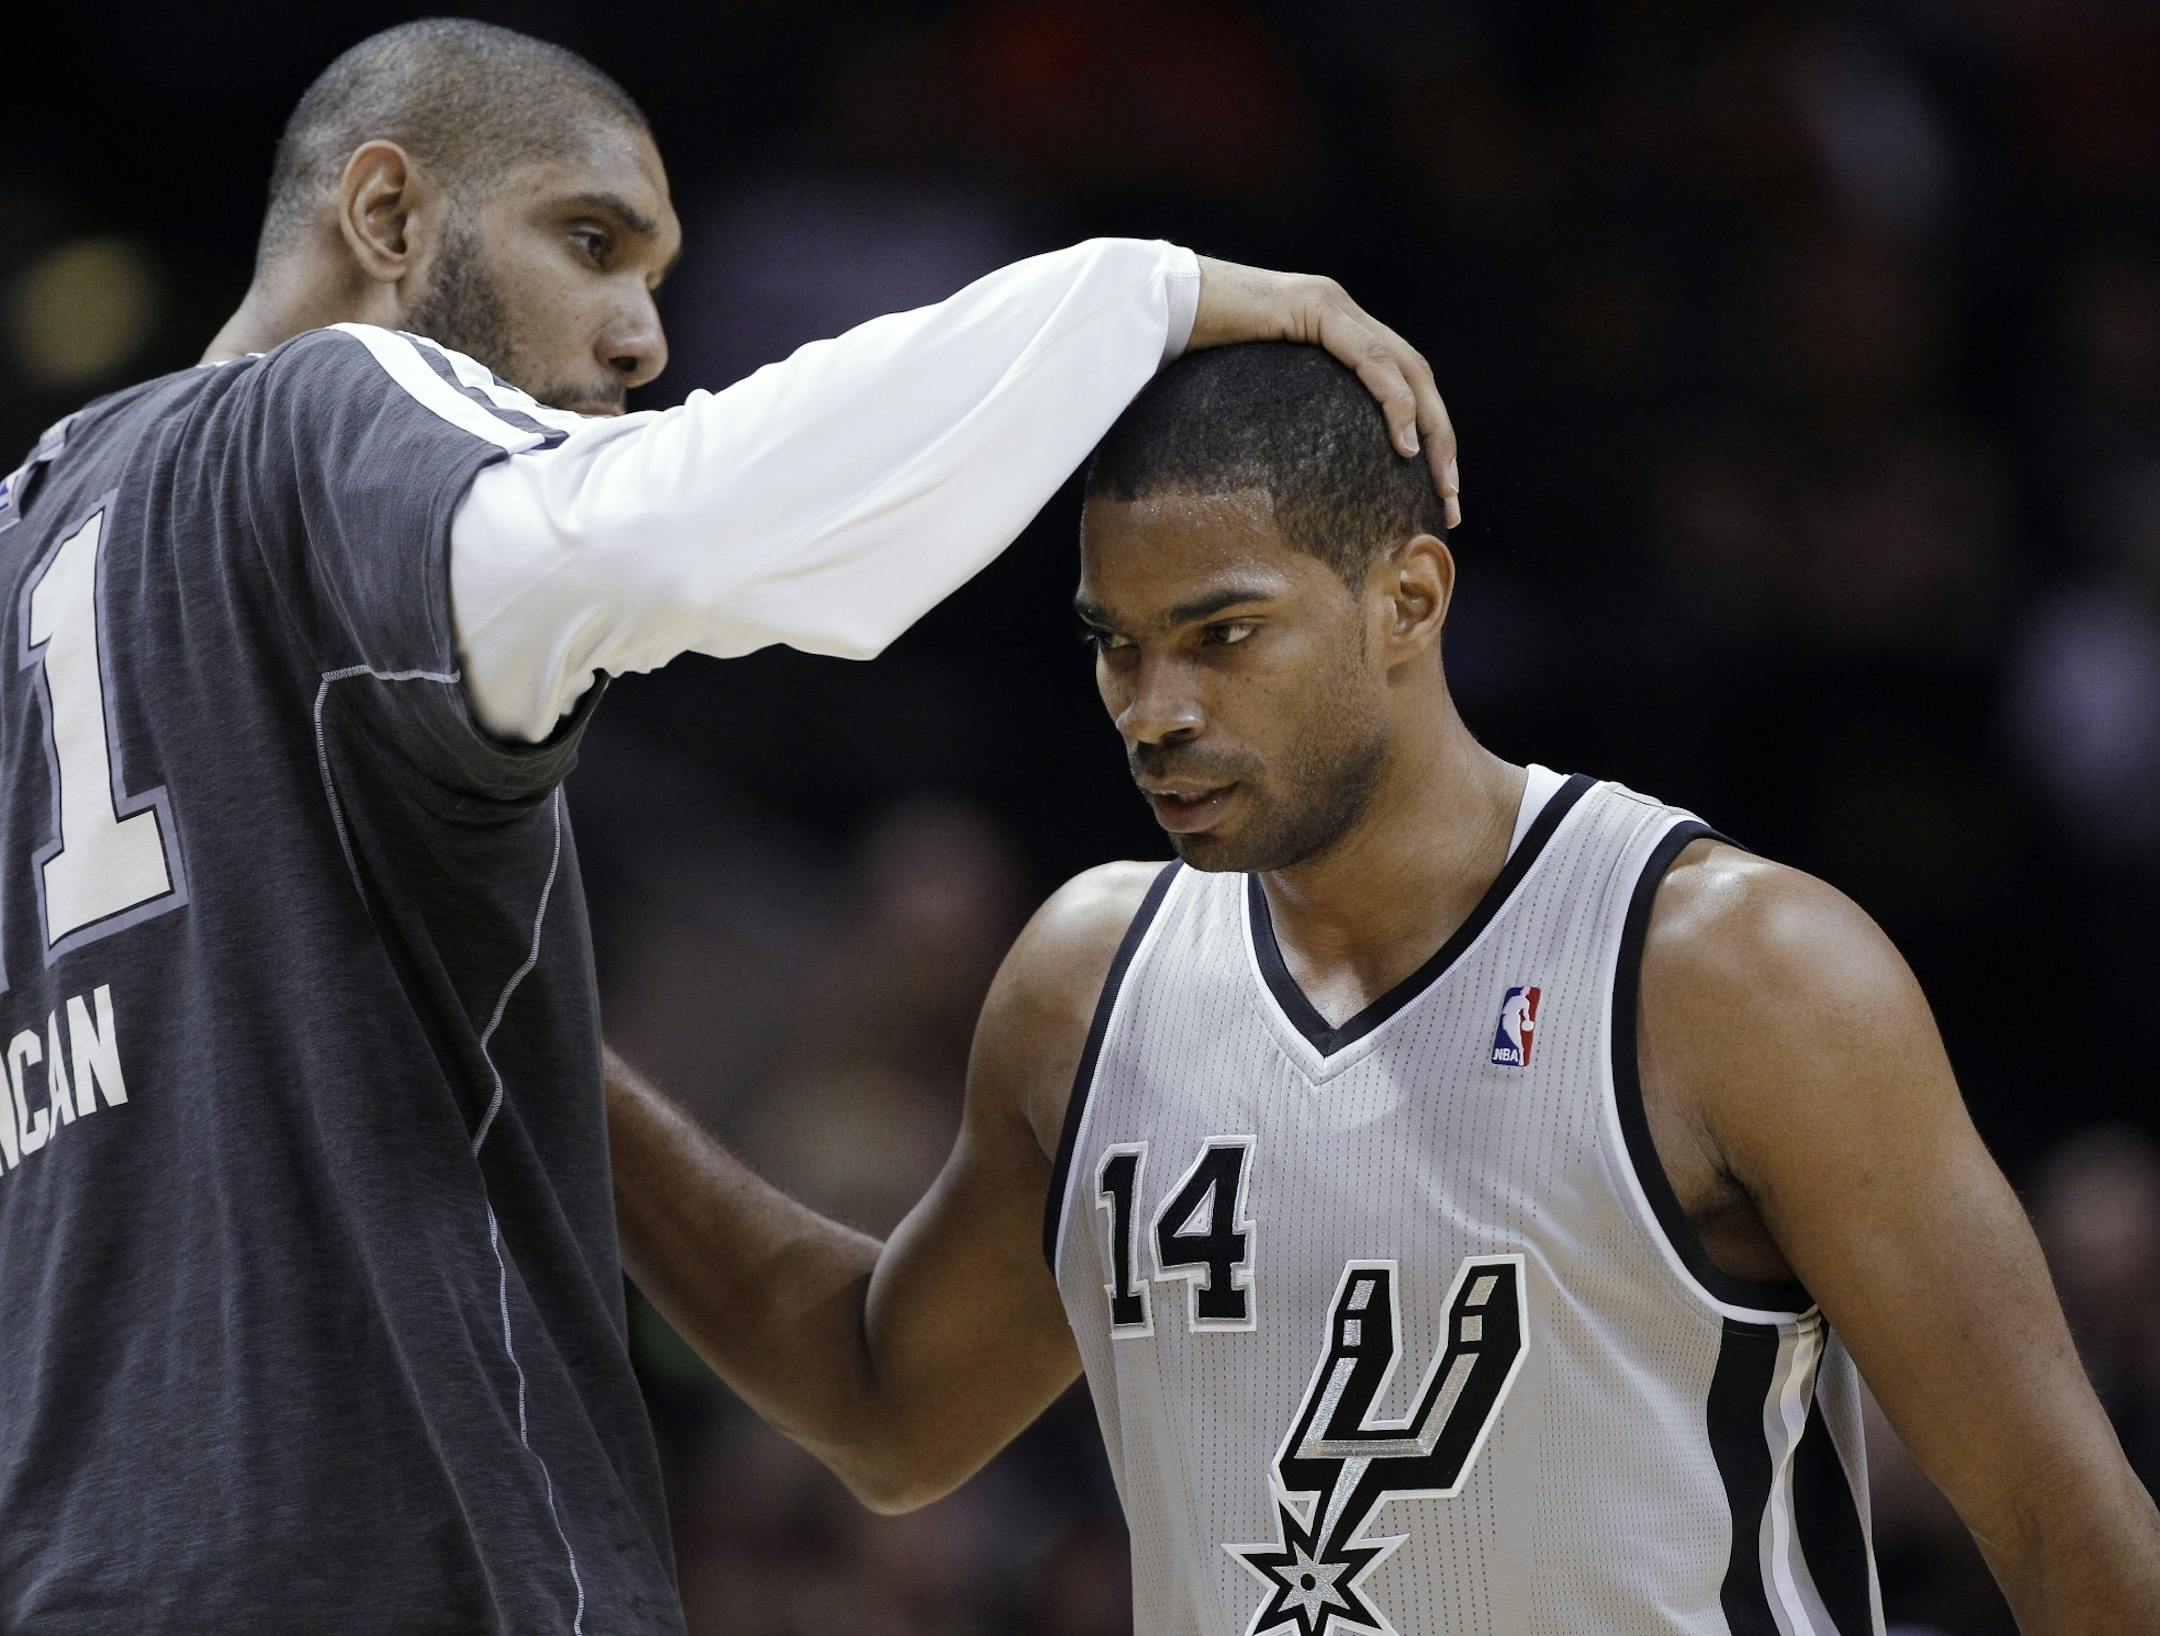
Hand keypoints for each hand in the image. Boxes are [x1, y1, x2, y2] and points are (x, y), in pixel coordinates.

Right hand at [1188, 257, 1460, 526]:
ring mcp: (1332, 305)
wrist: (1153, 303)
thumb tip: (1282, 482)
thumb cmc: (1184, 356)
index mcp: (1333, 331)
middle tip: (1450, 501)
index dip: (1424, 435)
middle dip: (1441, 442)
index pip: (1399, 383)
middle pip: (1417, 377)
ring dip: (1431, 430)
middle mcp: (1343, 314)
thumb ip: (1280, 420)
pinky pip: (1371, 359)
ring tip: (1438, 482)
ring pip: (1407, 369)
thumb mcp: (1247, 397)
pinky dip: (1395, 403)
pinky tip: (1403, 446)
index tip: (1432, 490)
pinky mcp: (1316, 307)